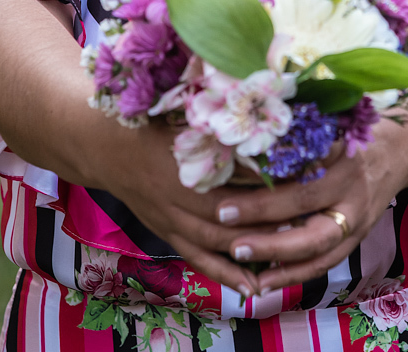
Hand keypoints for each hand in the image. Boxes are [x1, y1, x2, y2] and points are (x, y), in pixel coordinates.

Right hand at [102, 119, 279, 296]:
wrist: (109, 148)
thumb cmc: (151, 126)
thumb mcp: (183, 122)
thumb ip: (216, 132)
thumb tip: (260, 132)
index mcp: (179, 167)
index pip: (225, 181)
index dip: (258, 186)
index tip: (291, 183)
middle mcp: (174, 200)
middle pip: (222, 219)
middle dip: (261, 222)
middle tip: (298, 221)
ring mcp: (169, 221)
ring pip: (212, 243)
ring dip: (248, 249)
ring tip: (285, 252)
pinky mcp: (168, 234)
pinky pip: (197, 259)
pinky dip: (224, 274)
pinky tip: (251, 286)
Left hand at [215, 132, 405, 292]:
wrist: (398, 149)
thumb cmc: (352, 131)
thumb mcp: (327, 127)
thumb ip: (293, 141)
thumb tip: (238, 152)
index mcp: (342, 162)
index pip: (298, 186)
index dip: (262, 198)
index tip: (225, 203)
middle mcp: (352, 195)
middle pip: (308, 220)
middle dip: (266, 231)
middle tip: (227, 233)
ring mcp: (358, 221)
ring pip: (318, 250)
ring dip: (278, 262)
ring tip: (241, 265)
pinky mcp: (357, 238)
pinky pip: (326, 263)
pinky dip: (295, 274)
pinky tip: (265, 281)